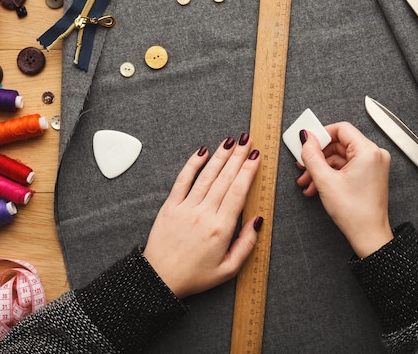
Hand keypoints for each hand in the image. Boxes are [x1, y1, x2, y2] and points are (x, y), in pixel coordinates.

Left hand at [143, 135, 261, 298]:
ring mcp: (186, 208)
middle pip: (224, 179)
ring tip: (231, 141)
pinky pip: (182, 180)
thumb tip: (257, 220)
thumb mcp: (228, 269)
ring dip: (220, 156)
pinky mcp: (170, 206)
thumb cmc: (195, 276)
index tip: (256, 155)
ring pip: (206, 176)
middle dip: (238, 157)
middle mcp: (204, 214)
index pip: (238, 191)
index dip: (248, 171)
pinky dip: (192, 164)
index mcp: (221, 228)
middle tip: (247, 140)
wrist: (160, 279)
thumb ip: (246, 244)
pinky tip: (202, 151)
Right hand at [296, 122, 393, 257]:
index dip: (321, 135)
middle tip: (303, 165)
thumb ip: (312, 155)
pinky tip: (317, 186)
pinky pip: (346, 167)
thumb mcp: (325, 180)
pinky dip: (331, 175)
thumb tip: (306, 138)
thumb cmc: (354, 212)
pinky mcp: (370, 175)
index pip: (341, 129)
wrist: (368, 236)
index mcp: (368, 151)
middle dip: (318, 157)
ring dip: (322, 168)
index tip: (307, 142)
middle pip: (339, 144)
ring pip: (340, 158)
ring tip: (307, 182)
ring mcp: (373, 165)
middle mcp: (374, 155)